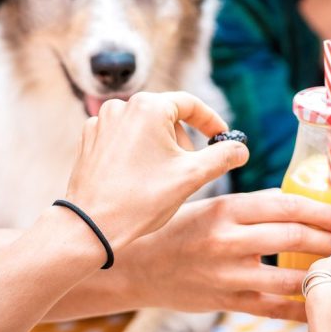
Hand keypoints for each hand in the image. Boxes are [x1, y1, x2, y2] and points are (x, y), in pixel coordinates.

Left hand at [64, 91, 246, 247]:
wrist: (91, 226)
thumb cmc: (142, 200)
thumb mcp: (193, 176)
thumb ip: (224, 156)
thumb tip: (241, 149)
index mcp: (148, 107)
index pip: (191, 104)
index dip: (212, 122)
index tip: (222, 139)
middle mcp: (122, 105)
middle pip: (167, 116)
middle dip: (184, 141)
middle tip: (191, 170)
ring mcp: (101, 122)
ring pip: (145, 127)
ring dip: (161, 148)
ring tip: (162, 178)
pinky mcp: (89, 139)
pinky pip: (124, 138)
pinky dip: (138, 153)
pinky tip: (139, 178)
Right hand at [117, 190, 330, 320]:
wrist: (135, 267)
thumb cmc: (179, 229)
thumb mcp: (211, 205)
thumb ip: (254, 207)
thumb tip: (306, 203)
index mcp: (226, 209)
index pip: (287, 205)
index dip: (323, 209)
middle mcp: (228, 241)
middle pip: (294, 238)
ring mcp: (227, 276)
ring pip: (289, 277)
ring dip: (323, 274)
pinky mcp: (226, 303)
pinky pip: (274, 309)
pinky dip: (302, 308)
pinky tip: (325, 305)